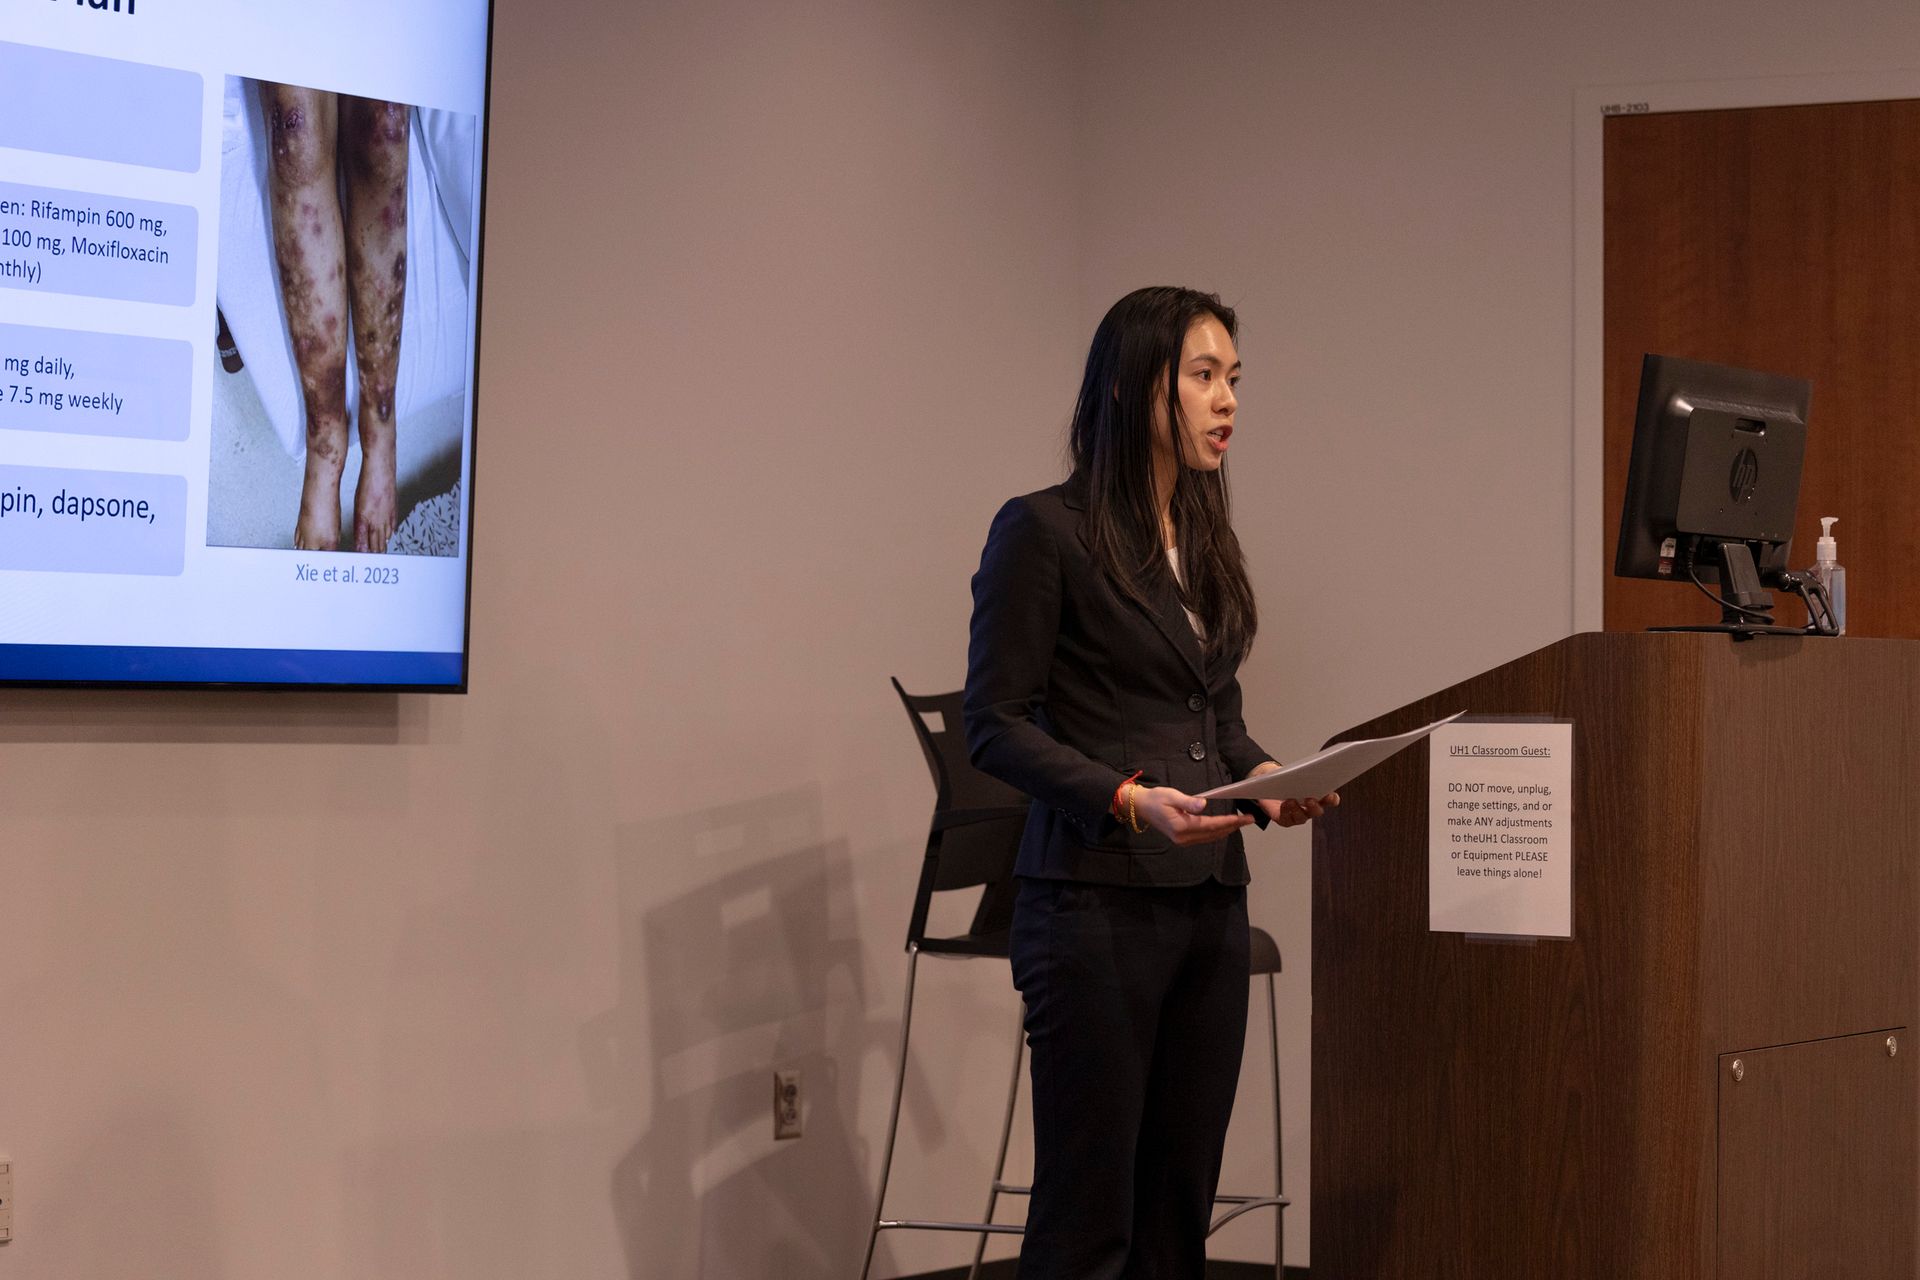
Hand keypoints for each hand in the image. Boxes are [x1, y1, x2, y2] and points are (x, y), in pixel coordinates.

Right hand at [1129, 785, 1254, 845]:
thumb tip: (1203, 804)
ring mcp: (1183, 841)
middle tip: (1249, 819)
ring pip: (1210, 838)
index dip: (1229, 822)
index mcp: (1181, 826)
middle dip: (1232, 827)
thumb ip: (1188, 802)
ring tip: (1240, 822)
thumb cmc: (1156, 798)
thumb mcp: (1171, 795)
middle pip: (1214, 834)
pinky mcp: (1183, 839)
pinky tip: (1225, 826)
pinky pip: (1205, 838)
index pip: (1211, 825)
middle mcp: (1184, 837)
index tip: (1243, 818)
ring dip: (1226, 830)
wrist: (1141, 807)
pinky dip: (1217, 832)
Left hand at [1247, 761, 1338, 828]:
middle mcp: (1310, 808)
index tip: (1330, 795)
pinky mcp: (1284, 819)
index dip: (1332, 799)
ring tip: (1291, 800)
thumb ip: (1297, 769)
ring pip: (1302, 817)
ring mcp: (1297, 815)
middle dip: (1315, 806)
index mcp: (1317, 795)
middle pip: (1317, 811)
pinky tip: (1284, 804)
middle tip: (1310, 799)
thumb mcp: (1290, 770)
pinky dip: (1285, 812)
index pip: (1330, 800)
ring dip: (1298, 810)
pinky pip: (1286, 819)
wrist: (1267, 785)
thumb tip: (1301, 768)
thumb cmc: (1283, 777)